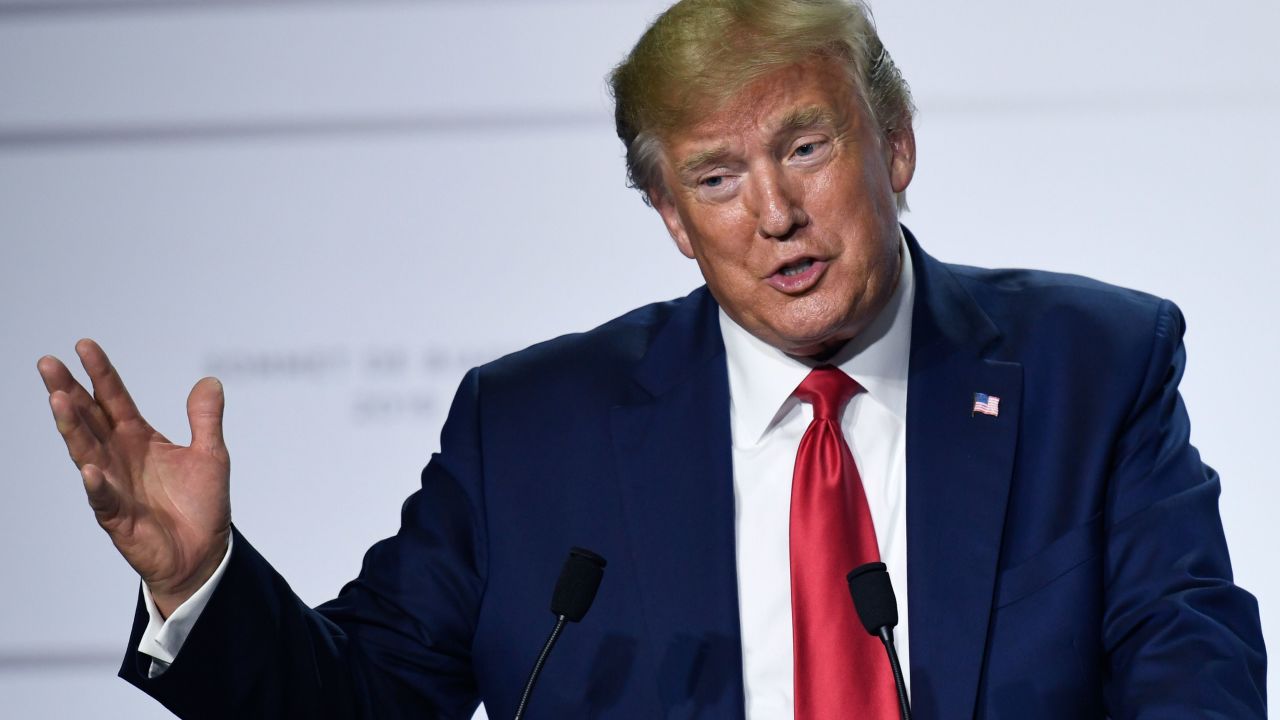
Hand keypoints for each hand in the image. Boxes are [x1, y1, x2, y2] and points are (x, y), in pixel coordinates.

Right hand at [38, 339, 231, 616]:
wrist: (203, 554)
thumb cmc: (200, 505)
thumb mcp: (211, 455)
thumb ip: (205, 420)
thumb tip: (209, 381)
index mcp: (139, 438)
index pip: (114, 399)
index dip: (100, 373)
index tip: (83, 345)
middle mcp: (120, 457)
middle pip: (89, 418)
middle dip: (69, 391)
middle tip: (48, 364)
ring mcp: (114, 485)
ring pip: (86, 451)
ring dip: (72, 427)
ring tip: (58, 399)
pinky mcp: (117, 517)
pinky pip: (104, 498)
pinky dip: (97, 484)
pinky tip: (90, 468)